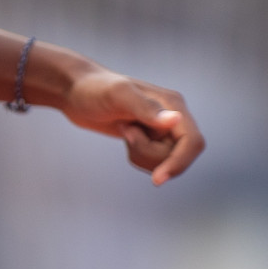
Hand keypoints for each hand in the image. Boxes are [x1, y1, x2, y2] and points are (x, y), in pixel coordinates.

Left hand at [59, 67, 204, 184]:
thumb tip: (176, 120)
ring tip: (124, 130)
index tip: (156, 179)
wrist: (75, 91)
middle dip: (148, 153)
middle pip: (177, 156)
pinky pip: (154, 162)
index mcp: (174, 104)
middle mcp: (174, 117)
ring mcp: (162, 129)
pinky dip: (137, 156)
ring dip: (141, 154)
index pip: (193, 142)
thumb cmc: (94, 89)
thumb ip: (146, 108)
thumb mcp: (117, 95)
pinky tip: (125, 136)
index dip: (179, 163)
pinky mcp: (151, 138)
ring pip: (165, 162)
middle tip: (126, 131)